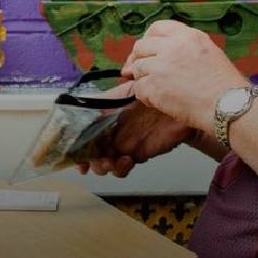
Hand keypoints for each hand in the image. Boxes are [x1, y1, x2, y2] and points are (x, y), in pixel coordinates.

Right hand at [76, 99, 194, 177]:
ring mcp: (123, 142)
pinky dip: (120, 169)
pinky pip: (122, 167)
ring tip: (110, 162)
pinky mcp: (138, 154)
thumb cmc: (160, 91)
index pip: (83, 129)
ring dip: (102, 165)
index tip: (73, 154)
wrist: (184, 104)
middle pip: (90, 149)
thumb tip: (85, 104)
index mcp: (105, 112)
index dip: (76, 143)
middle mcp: (112, 128)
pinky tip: (126, 161)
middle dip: (88, 159)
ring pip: (104, 161)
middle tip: (94, 160)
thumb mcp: (131, 88)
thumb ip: (108, 98)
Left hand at [121, 20, 249, 131]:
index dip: (148, 39)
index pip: (157, 27)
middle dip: (138, 59)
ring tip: (157, 90)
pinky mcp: (153, 86)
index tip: (146, 50)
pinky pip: (138, 89)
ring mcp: (160, 66)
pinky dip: (144, 96)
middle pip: (140, 47)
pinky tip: (157, 101)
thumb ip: (186, 48)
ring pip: (136, 68)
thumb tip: (163, 54)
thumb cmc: (225, 86)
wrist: (229, 107)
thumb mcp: (210, 53)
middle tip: (141, 72)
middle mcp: (172, 47)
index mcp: (188, 36)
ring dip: (143, 79)